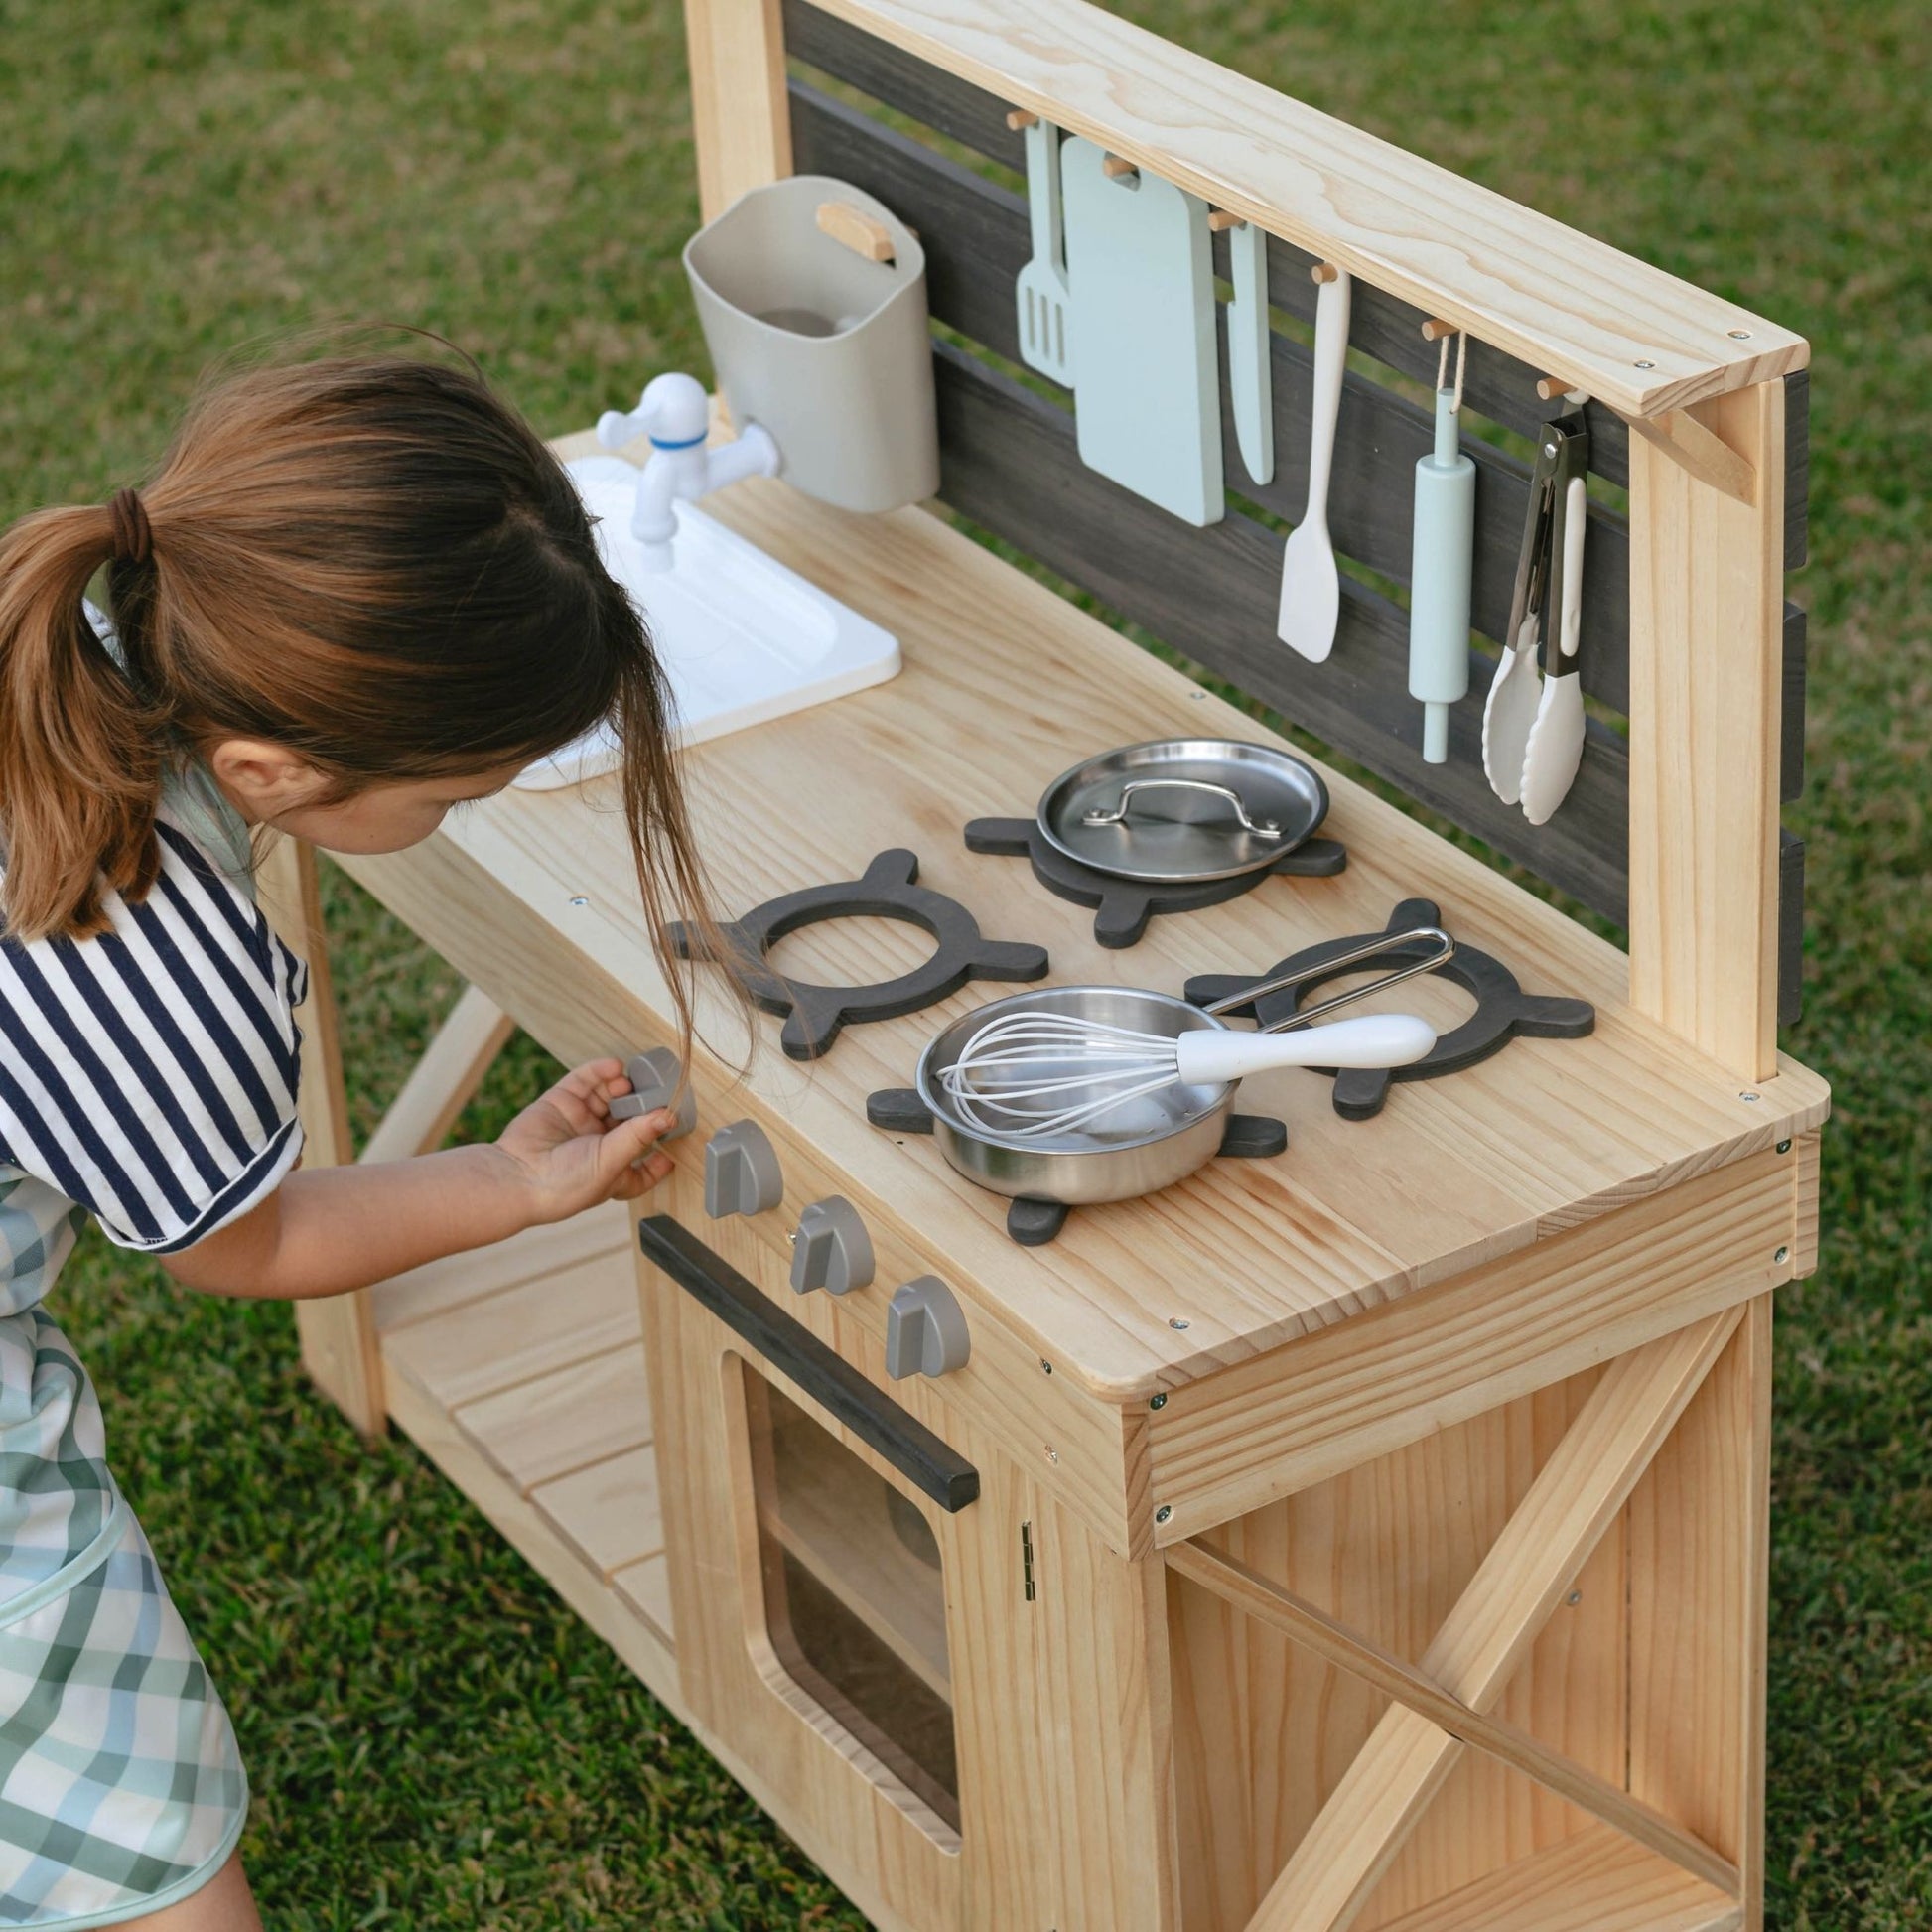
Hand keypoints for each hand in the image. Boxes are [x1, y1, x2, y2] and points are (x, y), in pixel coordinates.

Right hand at [495, 1058, 677, 1224]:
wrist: (517, 1177)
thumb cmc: (565, 1185)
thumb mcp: (612, 1162)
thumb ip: (639, 1136)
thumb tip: (669, 1117)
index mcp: (614, 1170)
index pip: (644, 1165)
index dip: (661, 1154)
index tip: (675, 1137)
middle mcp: (598, 1146)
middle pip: (630, 1121)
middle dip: (644, 1106)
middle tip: (657, 1091)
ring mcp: (579, 1122)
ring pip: (609, 1097)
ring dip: (623, 1086)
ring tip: (629, 1081)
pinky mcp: (561, 1102)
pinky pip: (585, 1081)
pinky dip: (600, 1071)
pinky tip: (613, 1067)